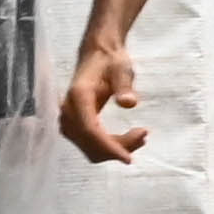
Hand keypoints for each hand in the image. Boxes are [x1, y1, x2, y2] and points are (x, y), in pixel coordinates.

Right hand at [57, 34, 146, 165]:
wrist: (97, 54)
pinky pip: (89, 143)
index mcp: (79, 97)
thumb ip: (125, 85)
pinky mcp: (75, 124)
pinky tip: (128, 138)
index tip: (128, 159)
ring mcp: (69, 119)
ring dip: (113, 149)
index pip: (90, 130)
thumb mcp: (122, 68)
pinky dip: (108, 146)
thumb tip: (129, 104)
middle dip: (116, 148)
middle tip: (144, 135)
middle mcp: (69, 111)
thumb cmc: (111, 61)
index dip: (109, 147)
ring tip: (140, 135)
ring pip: (89, 147)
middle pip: (90, 143)